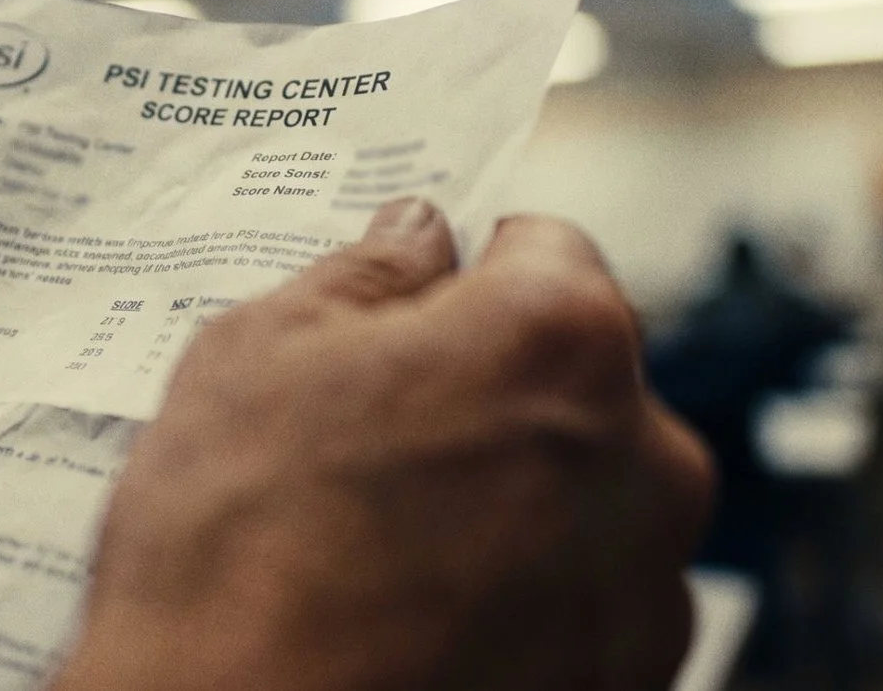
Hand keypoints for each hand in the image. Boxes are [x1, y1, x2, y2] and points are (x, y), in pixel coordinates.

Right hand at [53, 201, 712, 690]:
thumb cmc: (235, 551)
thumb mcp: (258, 352)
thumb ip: (366, 274)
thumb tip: (416, 237)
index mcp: (563, 338)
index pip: (544, 249)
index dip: (464, 275)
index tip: (410, 315)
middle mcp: (645, 457)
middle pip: (579, 378)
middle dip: (495, 389)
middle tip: (377, 438)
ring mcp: (647, 586)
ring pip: (587, 492)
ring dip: (518, 496)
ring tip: (389, 543)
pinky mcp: (628, 681)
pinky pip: (587, 598)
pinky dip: (528, 595)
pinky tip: (424, 613)